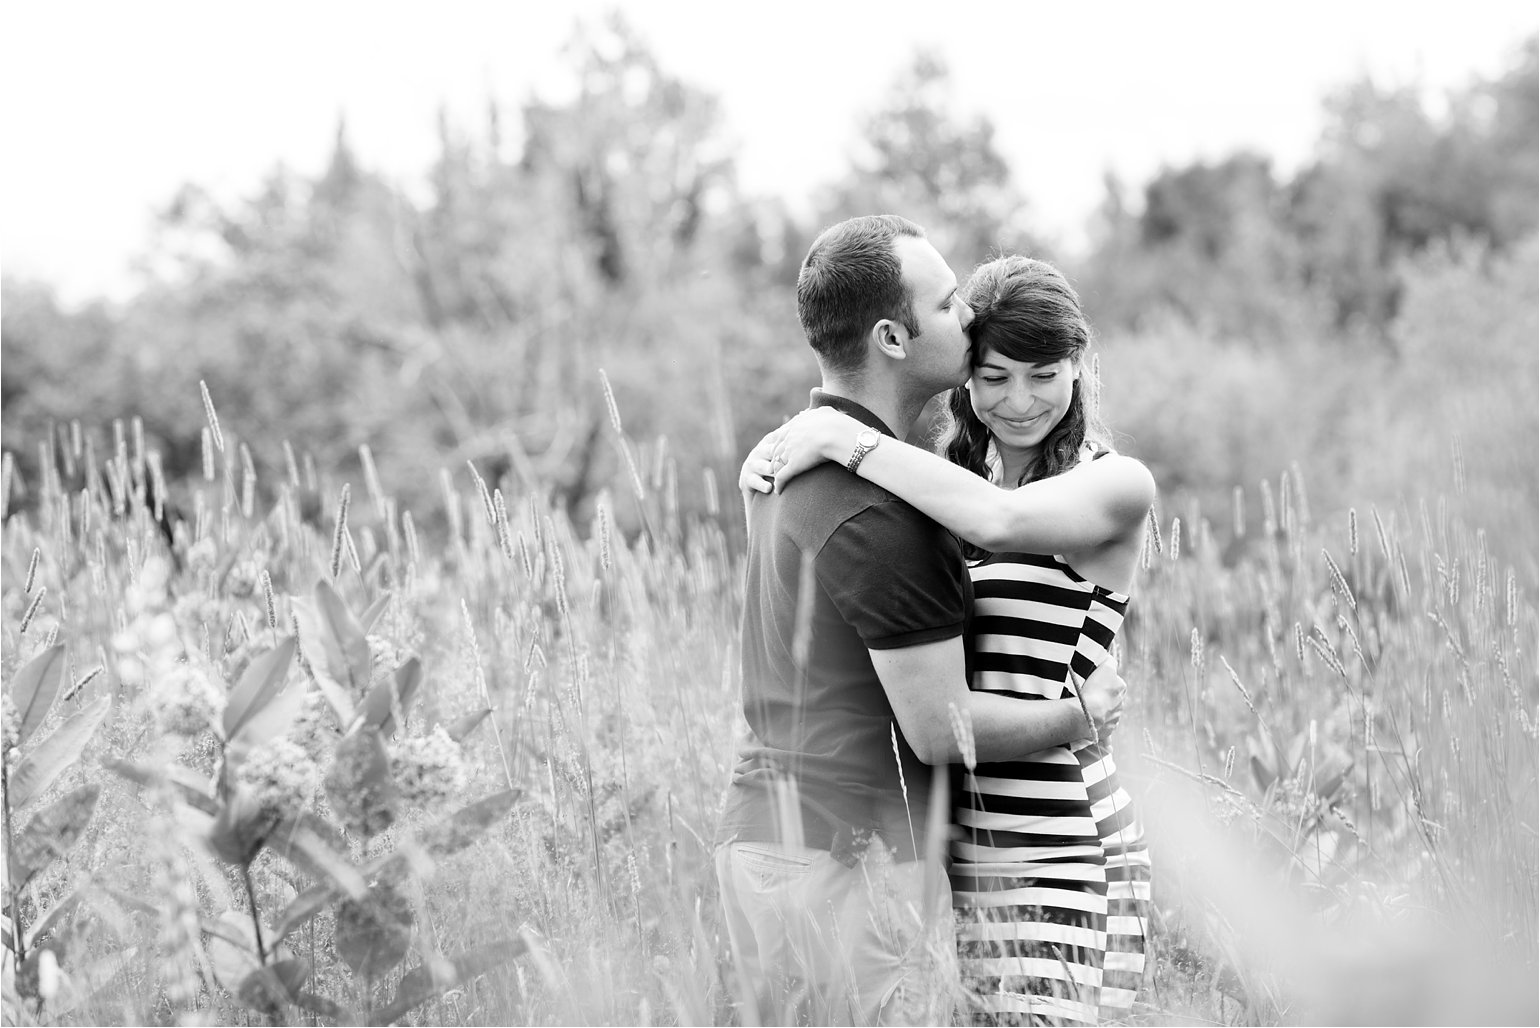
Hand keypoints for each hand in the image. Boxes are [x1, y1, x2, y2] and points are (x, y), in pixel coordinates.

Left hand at [740, 407, 858, 493]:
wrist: (836, 433)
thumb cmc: (837, 423)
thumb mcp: (827, 412)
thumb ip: (822, 411)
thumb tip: (824, 410)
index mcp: (796, 424)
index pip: (783, 434)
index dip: (781, 442)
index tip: (780, 447)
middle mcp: (790, 437)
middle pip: (776, 448)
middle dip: (774, 456)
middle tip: (772, 464)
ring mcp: (790, 451)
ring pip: (777, 462)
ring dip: (775, 470)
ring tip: (774, 477)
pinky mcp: (793, 465)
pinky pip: (782, 476)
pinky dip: (779, 483)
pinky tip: (778, 490)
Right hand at [1077, 658, 1125, 740]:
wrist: (1088, 714)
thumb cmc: (1094, 690)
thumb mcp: (1105, 668)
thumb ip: (1110, 662)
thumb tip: (1111, 658)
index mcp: (1120, 688)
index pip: (1114, 681)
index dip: (1104, 681)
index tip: (1094, 682)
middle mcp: (1120, 704)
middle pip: (1111, 698)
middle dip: (1103, 698)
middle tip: (1088, 695)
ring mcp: (1114, 718)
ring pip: (1108, 714)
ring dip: (1102, 713)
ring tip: (1088, 712)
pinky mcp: (1106, 731)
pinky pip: (1107, 735)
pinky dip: (1108, 741)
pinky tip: (1109, 747)